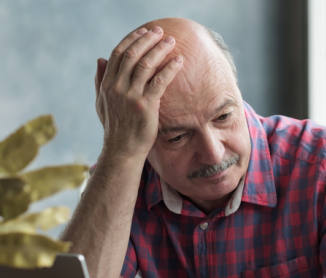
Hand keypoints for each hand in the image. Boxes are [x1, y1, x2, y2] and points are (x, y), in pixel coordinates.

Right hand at [95, 26, 182, 159]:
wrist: (122, 150)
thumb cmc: (115, 127)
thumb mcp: (102, 102)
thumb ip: (100, 80)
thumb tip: (101, 59)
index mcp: (107, 84)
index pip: (118, 54)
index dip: (132, 40)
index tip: (144, 32)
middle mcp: (117, 87)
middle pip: (133, 55)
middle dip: (148, 40)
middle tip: (160, 32)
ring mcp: (131, 96)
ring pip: (146, 64)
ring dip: (160, 50)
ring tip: (171, 42)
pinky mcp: (145, 106)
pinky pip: (159, 81)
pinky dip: (169, 68)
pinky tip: (178, 61)